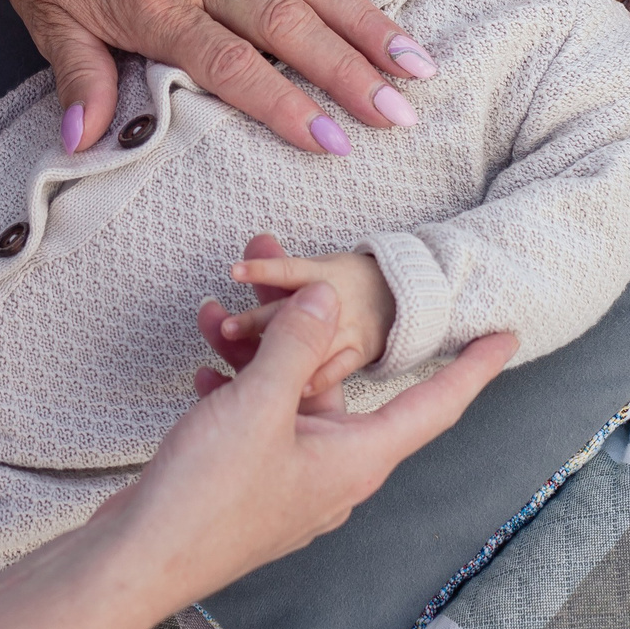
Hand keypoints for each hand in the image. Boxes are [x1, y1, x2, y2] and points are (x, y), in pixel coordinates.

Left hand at [0, 0, 437, 153]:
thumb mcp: (49, 22)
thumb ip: (78, 80)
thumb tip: (81, 142)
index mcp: (156, 4)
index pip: (229, 63)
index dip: (282, 102)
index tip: (330, 140)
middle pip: (287, 25)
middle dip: (348, 71)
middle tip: (398, 114)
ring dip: (368, 22)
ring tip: (417, 63)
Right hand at [98, 280, 514, 599]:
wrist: (136, 563)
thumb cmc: (207, 495)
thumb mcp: (258, 406)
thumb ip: (296, 345)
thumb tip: (327, 302)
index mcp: (356, 460)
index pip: (433, 405)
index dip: (472, 368)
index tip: (507, 336)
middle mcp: (333, 473)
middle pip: (340, 383)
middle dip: (308, 327)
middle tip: (283, 268)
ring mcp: (290, 482)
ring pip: (288, 397)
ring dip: (257, 353)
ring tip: (216, 313)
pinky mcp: (249, 486)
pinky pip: (256, 422)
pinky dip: (234, 389)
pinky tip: (202, 366)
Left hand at [211, 235, 395, 399]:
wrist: (402, 295)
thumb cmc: (348, 281)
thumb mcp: (319, 265)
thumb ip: (286, 266)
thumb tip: (256, 240)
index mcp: (322, 274)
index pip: (287, 271)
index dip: (262, 270)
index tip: (235, 271)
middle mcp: (335, 300)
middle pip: (292, 312)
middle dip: (257, 321)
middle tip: (227, 328)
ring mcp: (348, 328)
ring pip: (312, 343)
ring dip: (281, 353)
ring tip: (249, 367)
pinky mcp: (359, 353)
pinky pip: (338, 370)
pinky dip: (319, 378)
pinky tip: (296, 388)